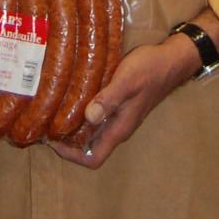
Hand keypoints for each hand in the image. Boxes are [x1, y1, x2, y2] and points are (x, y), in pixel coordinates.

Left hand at [49, 31, 205, 170]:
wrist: (172, 60)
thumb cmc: (150, 70)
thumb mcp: (127, 81)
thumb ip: (109, 99)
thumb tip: (88, 117)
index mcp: (119, 128)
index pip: (93, 158)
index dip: (71, 155)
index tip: (52, 139)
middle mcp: (118, 127)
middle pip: (89, 146)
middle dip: (67, 139)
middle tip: (46, 122)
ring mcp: (119, 116)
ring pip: (92, 130)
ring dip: (73, 125)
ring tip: (53, 109)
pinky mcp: (119, 103)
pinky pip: (97, 115)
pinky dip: (83, 110)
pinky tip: (72, 94)